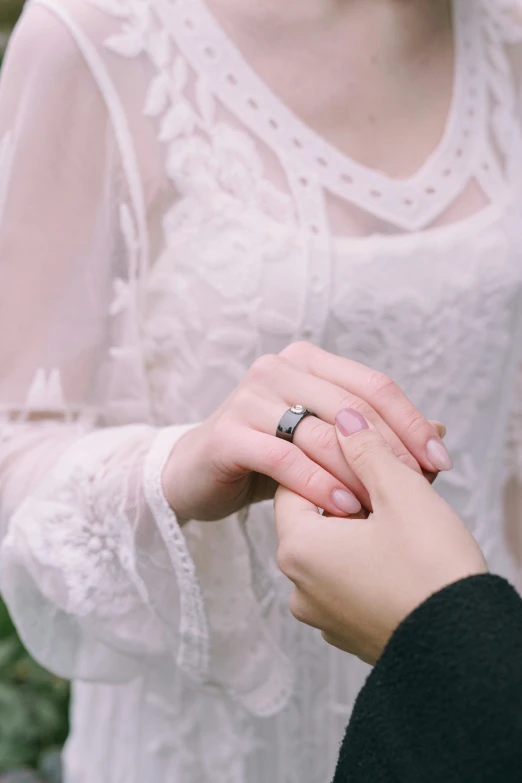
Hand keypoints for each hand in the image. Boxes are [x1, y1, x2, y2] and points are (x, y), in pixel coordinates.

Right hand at [162, 342, 452, 521]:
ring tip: (385, 502)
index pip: (371, 385)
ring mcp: (248, 398)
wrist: (198, 474)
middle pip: (350, 406)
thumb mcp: (326, 440)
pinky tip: (344, 508)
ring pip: (319, 433)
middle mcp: (276, 369)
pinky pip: (283, 459)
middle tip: (420, 484)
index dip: (410, 421)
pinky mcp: (227, 434)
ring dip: (358, 470)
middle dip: (391, 448)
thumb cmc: (269, 456)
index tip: (440, 459)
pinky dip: (318, 484)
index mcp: (306, 362)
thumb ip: (376, 433)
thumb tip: (440, 431)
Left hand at [275, 408, 486, 664]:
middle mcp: (299, 585)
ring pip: (339, 547)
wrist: (466, 650)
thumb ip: (366, 449)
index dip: (331, 460)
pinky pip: (352, 578)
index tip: (365, 450)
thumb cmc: (431, 569)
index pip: (296, 483)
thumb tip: (345, 418)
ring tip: (409, 503)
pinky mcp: (350, 629)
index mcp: (298, 549)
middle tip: (397, 470)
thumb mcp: (400, 493)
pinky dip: (373, 556)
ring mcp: (324, 613)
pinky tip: (409, 543)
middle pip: (319, 515)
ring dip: (368, 522)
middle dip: (357, 489)